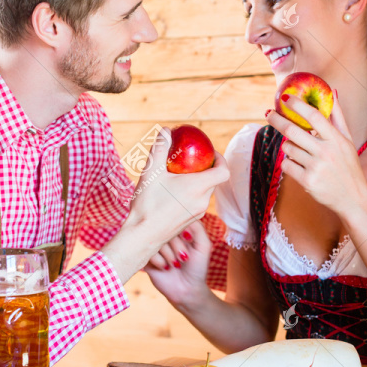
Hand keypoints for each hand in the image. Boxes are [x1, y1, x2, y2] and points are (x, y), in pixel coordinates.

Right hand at [128, 127, 229, 248]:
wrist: (142, 236)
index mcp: (198, 187)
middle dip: (205, 168)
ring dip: (197, 181)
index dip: (221, 159)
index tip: (210, 152)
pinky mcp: (190, 221)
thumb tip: (166, 130)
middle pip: (214, 180)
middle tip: (190, 160)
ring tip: (179, 175)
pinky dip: (191, 193)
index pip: (223, 171)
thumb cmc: (147, 204)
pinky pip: (197, 202)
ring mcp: (198, 213)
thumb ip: (159, 148)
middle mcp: (203, 201)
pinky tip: (172, 192)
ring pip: (205, 192)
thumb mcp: (151, 172)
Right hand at [145, 221, 212, 307]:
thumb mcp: (204, 245)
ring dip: (168, 254)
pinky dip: (158, 260)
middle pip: (164, 229)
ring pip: (155, 240)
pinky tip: (164, 268)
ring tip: (175, 265)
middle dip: (176, 245)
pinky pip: (146, 251)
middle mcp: (165, 236)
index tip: (189, 241)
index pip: (174, 219)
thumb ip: (197, 226)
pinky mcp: (145, 257)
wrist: (187, 290)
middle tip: (184, 258)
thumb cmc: (197, 268)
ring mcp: (154, 246)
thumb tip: (182, 214)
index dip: (181, 230)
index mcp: (177, 231)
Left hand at [266, 91, 366, 213]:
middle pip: (293, 131)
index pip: (314, 116)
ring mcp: (316, 167)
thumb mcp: (347, 140)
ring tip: (297, 149)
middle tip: (268, 113)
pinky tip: (298, 165)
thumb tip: (333, 92)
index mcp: (336, 139)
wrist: (353, 198)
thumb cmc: (348, 166)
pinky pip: (287, 165)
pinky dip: (288, 163)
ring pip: (288, 149)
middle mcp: (326, 152)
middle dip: (277, 120)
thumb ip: (337, 117)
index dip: (298, 105)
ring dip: (288, 146)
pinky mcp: (307, 181)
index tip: (285, 98)